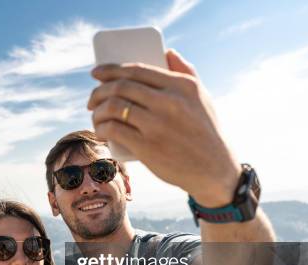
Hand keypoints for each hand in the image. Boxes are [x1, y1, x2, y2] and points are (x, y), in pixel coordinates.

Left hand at [87, 49, 240, 206]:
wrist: (214, 169)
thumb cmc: (206, 131)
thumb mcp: (203, 97)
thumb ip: (186, 72)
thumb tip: (167, 52)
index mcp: (181, 85)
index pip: (137, 70)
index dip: (111, 69)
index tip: (96, 73)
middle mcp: (169, 101)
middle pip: (121, 87)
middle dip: (99, 91)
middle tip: (92, 99)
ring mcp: (157, 124)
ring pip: (113, 107)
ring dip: (97, 111)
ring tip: (95, 116)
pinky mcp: (147, 147)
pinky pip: (113, 130)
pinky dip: (101, 129)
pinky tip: (100, 131)